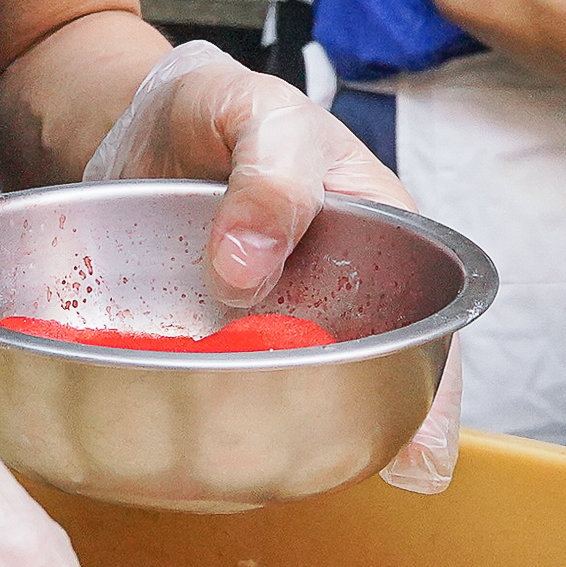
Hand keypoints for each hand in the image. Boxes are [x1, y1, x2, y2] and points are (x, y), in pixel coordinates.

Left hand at [83, 42, 465, 494]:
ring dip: (263, 429)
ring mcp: (267, 333)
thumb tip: (248, 268)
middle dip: (342, 426)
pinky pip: (210, 393)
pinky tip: (170, 429)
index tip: (418, 459)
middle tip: (305, 458)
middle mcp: (332, 303)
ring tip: (234, 457)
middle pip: (362, 385)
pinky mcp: (203, 350)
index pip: (427, 330)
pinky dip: (194, 413)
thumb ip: (270, 174)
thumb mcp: (260, 113)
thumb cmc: (223, 106)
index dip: (433, 397)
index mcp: (380, 243)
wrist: (132, 120)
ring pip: (285, 402)